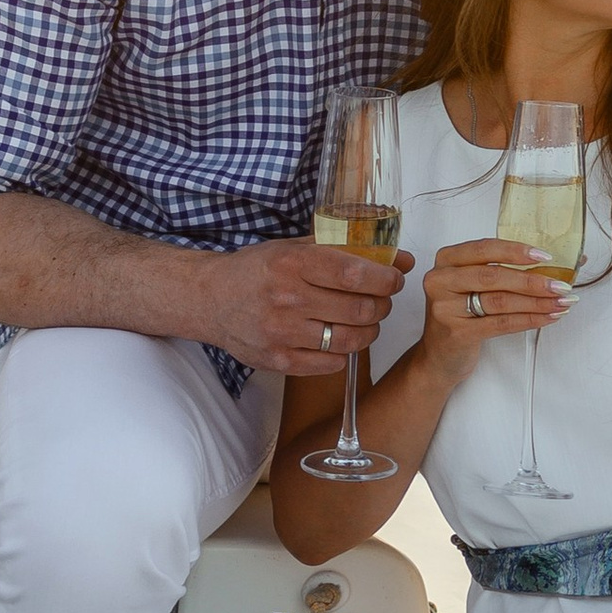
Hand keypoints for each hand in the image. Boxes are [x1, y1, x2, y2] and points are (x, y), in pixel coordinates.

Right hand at [199, 235, 409, 379]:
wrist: (210, 299)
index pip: (354, 274)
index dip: (385, 279)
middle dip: (382, 305)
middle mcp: (287, 298)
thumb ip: (345, 250)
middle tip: (381, 301)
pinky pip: (331, 364)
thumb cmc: (257, 270)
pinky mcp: (278, 361)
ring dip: (369, 331)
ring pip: (350, 340)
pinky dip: (345, 353)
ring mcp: (281, 333)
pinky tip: (339, 340)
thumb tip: (401, 259)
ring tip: (365, 321)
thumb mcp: (294, 248)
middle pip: (359, 309)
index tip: (394, 279)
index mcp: (292, 263)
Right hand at [418, 239, 568, 381]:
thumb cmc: (460, 316)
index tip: (544, 257)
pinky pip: (500, 323)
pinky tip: (547, 317)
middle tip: (560, 286)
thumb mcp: (469, 286)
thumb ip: (498, 271)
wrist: (438, 357)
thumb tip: (547, 266)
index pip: (484, 248)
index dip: (516, 251)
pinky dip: (528, 320)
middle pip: (493, 275)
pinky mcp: (457, 333)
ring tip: (560, 303)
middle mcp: (441, 281)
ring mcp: (446, 308)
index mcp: (446, 261)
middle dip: (532, 281)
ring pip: (499, 300)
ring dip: (536, 302)